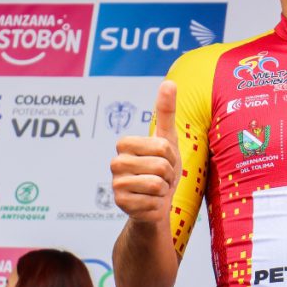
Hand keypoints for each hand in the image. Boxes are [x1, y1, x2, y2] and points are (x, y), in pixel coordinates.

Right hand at [110, 80, 181, 224]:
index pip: (161, 146)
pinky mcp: (121, 205)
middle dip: (169, 173)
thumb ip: (166, 111)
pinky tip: (150, 203)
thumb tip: (169, 82)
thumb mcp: (167, 140)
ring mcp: (116, 184)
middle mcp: (115, 163)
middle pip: (160, 165)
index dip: (170, 155)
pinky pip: (152, 202)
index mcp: (124, 144)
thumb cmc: (162, 169)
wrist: (157, 203)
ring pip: (156, 184)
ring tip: (157, 189)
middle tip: (162, 177)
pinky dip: (158, 204)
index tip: (164, 159)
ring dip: (164, 189)